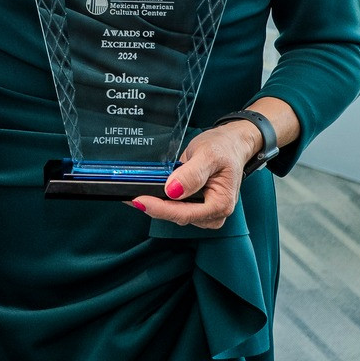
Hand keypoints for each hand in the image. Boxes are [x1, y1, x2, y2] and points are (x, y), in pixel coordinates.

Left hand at [130, 120, 260, 229]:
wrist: (230, 144)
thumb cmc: (224, 148)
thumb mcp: (208, 154)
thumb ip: (192, 174)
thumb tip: (172, 191)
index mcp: (220, 204)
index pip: (185, 213)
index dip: (160, 208)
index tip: (140, 200)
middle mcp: (213, 214)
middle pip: (177, 216)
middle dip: (154, 206)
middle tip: (129, 194)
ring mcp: (203, 213)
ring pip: (173, 214)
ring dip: (154, 204)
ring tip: (134, 192)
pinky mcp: (195, 208)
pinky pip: (174, 208)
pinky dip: (159, 200)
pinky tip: (146, 192)